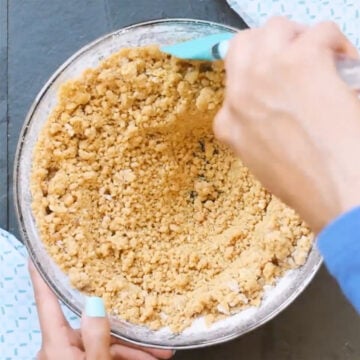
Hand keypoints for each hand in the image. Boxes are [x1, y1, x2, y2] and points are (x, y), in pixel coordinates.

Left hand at [29, 261, 173, 359]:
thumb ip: (97, 338)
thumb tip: (95, 303)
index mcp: (56, 345)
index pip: (47, 301)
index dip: (42, 276)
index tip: (37, 254)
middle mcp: (59, 349)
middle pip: (93, 328)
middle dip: (128, 335)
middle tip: (156, 342)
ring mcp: (70, 358)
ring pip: (103, 344)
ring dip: (132, 350)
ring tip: (161, 355)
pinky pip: (103, 356)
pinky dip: (124, 358)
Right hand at [214, 17, 359, 231]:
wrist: (330, 190)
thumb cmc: (300, 184)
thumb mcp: (258, 162)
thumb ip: (251, 133)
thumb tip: (268, 113)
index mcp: (227, 121)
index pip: (232, 85)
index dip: (258, 79)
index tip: (278, 84)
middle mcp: (240, 91)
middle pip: (245, 44)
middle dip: (270, 47)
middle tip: (295, 59)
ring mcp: (266, 72)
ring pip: (276, 28)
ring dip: (298, 38)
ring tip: (319, 57)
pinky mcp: (300, 59)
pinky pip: (320, 32)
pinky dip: (336, 44)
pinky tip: (345, 65)